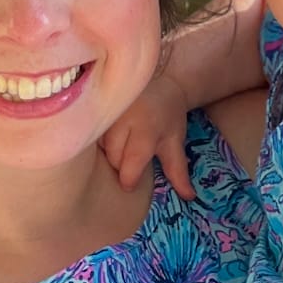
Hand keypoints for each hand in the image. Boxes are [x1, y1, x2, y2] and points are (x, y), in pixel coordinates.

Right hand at [101, 77, 193, 197]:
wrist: (161, 84)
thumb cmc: (168, 118)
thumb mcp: (175, 144)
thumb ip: (178, 172)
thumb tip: (189, 198)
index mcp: (146, 129)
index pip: (132, 161)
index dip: (129, 178)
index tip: (131, 185)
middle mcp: (124, 119)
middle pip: (114, 158)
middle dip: (121, 166)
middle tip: (132, 161)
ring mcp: (108, 112)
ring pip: (101, 147)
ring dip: (110, 153)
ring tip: (123, 148)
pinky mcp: (98, 108)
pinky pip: (93, 135)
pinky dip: (102, 143)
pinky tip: (113, 140)